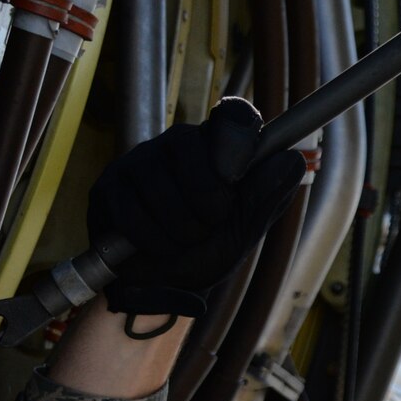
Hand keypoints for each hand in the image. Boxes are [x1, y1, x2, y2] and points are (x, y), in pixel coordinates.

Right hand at [86, 97, 305, 317]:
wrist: (166, 285)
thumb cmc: (207, 249)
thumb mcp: (244, 228)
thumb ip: (265, 195)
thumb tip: (291, 159)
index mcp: (220, 147)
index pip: (235, 115)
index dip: (238, 140)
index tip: (234, 178)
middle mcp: (180, 143)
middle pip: (194, 151)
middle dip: (209, 207)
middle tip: (208, 225)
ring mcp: (140, 160)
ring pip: (163, 188)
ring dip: (181, 232)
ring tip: (182, 240)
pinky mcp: (109, 185)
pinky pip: (134, 213)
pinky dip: (153, 242)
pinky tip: (155, 246)